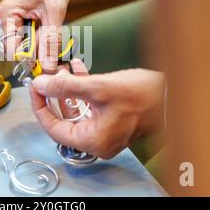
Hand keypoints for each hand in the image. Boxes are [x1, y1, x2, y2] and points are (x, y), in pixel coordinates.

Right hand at [0, 0, 73, 71]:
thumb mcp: (55, 12)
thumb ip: (50, 40)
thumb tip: (48, 66)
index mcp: (5, 14)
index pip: (10, 51)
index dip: (29, 58)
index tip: (47, 58)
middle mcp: (1, 18)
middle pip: (14, 50)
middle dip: (35, 50)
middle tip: (51, 37)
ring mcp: (7, 20)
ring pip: (20, 46)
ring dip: (37, 44)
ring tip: (48, 27)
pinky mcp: (14, 21)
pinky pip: (23, 39)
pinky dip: (36, 38)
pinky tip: (45, 27)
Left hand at [29, 59, 165, 158]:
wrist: (174, 93)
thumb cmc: (143, 95)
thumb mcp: (98, 87)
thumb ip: (66, 86)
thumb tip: (40, 85)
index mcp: (93, 141)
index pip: (54, 128)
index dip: (41, 107)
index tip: (35, 88)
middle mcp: (98, 141)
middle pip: (64, 119)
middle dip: (55, 94)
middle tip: (46, 77)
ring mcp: (106, 130)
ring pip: (77, 110)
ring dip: (68, 88)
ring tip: (63, 69)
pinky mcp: (112, 119)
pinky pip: (90, 106)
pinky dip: (83, 88)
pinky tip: (79, 69)